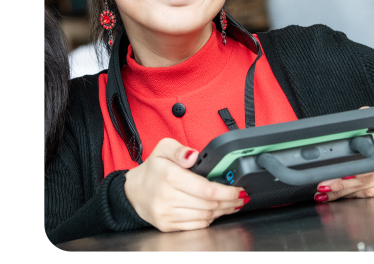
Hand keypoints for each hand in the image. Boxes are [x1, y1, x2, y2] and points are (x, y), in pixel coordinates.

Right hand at [124, 138, 248, 232]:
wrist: (132, 192)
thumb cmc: (152, 170)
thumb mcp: (163, 148)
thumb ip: (180, 149)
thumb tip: (194, 155)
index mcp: (170, 176)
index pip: (207, 189)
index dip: (228, 192)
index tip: (239, 190)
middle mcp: (168, 197)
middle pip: (209, 204)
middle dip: (230, 202)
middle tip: (240, 198)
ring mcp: (167, 213)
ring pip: (205, 216)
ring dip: (222, 211)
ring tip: (232, 205)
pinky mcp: (167, 225)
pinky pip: (196, 225)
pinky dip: (209, 219)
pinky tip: (215, 212)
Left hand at [314, 107, 373, 202]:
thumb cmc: (373, 136)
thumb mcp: (368, 125)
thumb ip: (363, 121)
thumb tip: (360, 113)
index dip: (363, 170)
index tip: (346, 174)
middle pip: (368, 176)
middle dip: (343, 183)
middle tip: (325, 184)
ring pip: (366, 188)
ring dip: (342, 191)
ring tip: (324, 190)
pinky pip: (369, 195)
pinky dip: (350, 196)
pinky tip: (335, 196)